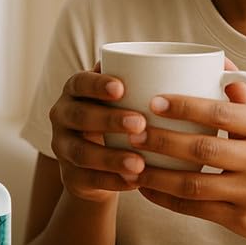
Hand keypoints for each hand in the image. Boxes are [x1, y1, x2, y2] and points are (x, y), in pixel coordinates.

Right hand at [49, 64, 146, 202]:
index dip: (97, 85)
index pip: (80, 82)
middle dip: (109, 120)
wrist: (98, 162)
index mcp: (75, 90)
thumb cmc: (119, 116)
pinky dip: (112, 181)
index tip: (122, 88)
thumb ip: (140, 81)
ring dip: (111, 158)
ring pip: (81, 153)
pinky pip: (88, 180)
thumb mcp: (125, 98)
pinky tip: (134, 181)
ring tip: (140, 163)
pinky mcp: (69, 177)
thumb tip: (183, 63)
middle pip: (80, 116)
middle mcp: (62, 115)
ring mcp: (62, 148)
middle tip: (141, 123)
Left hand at [128, 91, 245, 244]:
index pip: (221, 113)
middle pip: (203, 149)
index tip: (154, 102)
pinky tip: (146, 188)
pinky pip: (195, 209)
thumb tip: (218, 61)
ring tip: (132, 163)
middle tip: (134, 132)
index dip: (185, 107)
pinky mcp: (241, 220)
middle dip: (163, 140)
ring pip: (194, 184)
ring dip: (157, 174)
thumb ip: (242, 95)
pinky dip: (166, 199)